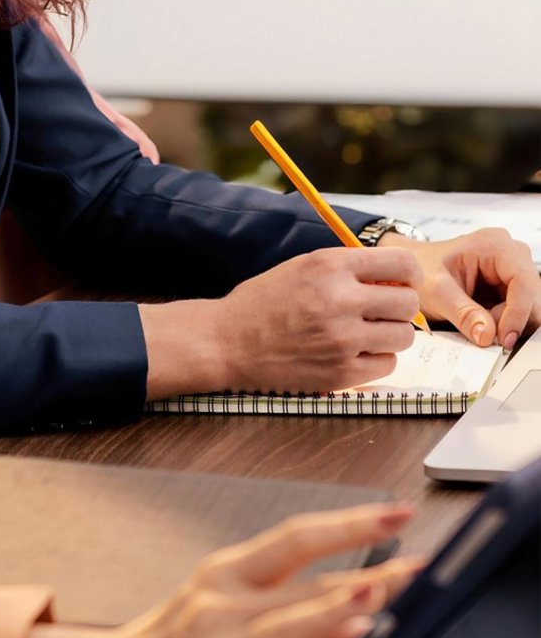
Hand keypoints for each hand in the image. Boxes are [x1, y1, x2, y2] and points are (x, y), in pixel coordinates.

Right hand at [2, 503, 419, 637]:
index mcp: (229, 572)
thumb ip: (300, 618)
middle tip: (413, 568)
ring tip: (366, 608)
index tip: (397, 513)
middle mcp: (220, 603)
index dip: (350, 524)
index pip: (297, 537)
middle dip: (358, 574)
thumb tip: (365, 614)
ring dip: (321, 620)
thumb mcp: (233, 615)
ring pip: (273, 631)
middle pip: (296, 582)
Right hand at [142, 246, 423, 396]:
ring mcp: (343, 339)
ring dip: (390, 335)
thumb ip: (346, 268)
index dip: (409, 274)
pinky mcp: (341, 374)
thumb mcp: (301, 267)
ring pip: (403, 337)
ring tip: (365, 333)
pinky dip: (376, 359)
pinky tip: (353, 353)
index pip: (401, 263)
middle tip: (381, 311)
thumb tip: (395, 277)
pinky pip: (387, 365)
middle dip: (399, 306)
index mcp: (329, 266)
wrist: (227, 342)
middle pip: (408, 302)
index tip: (404, 281)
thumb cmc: (262, 302)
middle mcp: (340, 300)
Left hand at [380, 228, 539, 350]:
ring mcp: (512, 272)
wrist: (411, 268)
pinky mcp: (510, 288)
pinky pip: (519, 313)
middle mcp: (511, 254)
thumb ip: (462, 313)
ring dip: (507, 324)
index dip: (519, 312)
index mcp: (494, 245)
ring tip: (478, 324)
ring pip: (529, 308)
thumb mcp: (436, 291)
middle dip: (512, 320)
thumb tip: (488, 337)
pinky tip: (483, 323)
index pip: (523, 280)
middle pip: (531, 296)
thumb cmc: (421, 269)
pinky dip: (504, 324)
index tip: (503, 338)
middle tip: (486, 334)